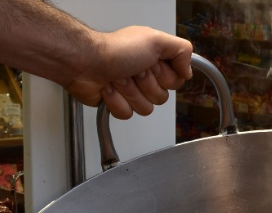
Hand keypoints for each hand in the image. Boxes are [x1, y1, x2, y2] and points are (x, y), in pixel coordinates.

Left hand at [64, 26, 193, 119]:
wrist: (84, 62)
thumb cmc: (114, 50)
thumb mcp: (155, 40)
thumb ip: (181, 50)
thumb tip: (188, 71)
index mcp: (156, 60)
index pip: (176, 82)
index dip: (165, 77)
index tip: (152, 64)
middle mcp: (145, 74)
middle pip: (162, 97)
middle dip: (145, 84)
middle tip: (132, 70)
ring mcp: (132, 91)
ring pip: (146, 108)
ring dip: (130, 92)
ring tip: (118, 78)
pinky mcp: (118, 103)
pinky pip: (128, 114)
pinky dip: (116, 101)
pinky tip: (109, 88)